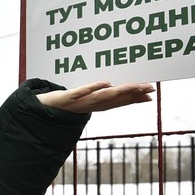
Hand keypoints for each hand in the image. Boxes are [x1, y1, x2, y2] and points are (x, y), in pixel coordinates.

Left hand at [37, 81, 154, 113]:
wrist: (42, 111)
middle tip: (149, 87)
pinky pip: (81, 92)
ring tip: (133, 85)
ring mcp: (80, 102)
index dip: (136, 98)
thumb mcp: (85, 100)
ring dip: (119, 91)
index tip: (152, 93)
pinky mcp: (68, 98)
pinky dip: (93, 88)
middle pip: (115, 99)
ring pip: (102, 97)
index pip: (120, 102)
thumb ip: (102, 95)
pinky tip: (105, 82)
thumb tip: (118, 87)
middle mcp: (91, 105)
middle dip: (133, 94)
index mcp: (96, 105)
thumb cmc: (66, 104)